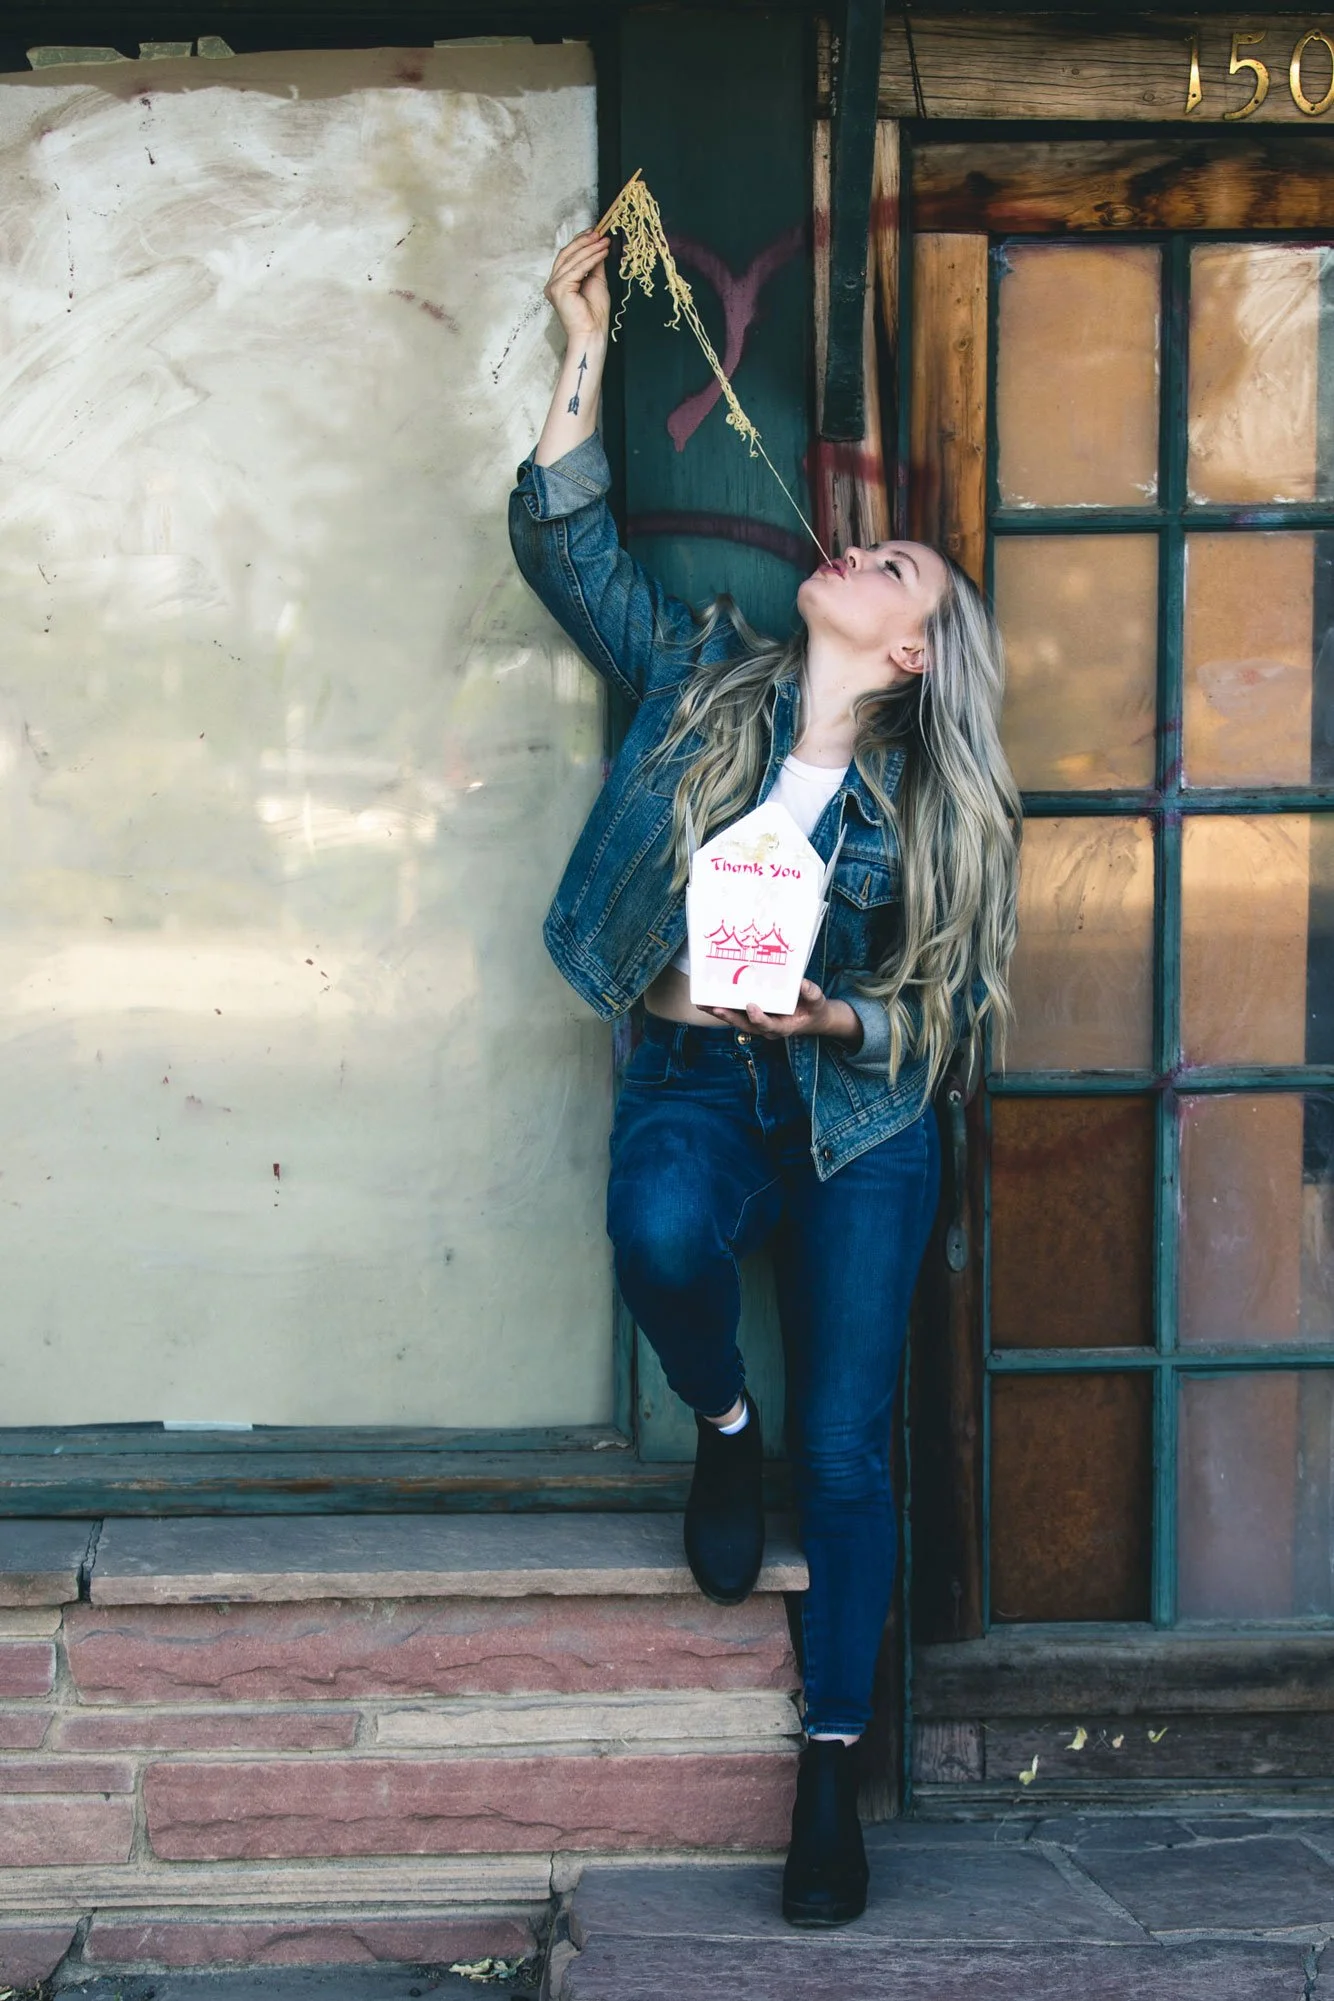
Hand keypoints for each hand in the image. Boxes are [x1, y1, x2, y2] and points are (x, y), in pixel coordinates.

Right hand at [544, 228, 611, 346]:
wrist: (592, 332)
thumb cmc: (594, 313)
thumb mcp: (596, 281)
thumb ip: (594, 265)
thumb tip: (599, 246)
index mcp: (559, 282)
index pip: (567, 256)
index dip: (580, 242)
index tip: (594, 232)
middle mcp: (553, 283)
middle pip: (567, 254)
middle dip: (584, 241)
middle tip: (599, 233)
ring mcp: (554, 286)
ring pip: (572, 260)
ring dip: (590, 248)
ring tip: (604, 241)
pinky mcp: (559, 289)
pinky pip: (576, 269)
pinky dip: (590, 259)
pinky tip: (602, 253)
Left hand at [704, 980, 862, 1047]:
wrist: (811, 1019)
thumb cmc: (813, 1009)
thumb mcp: (818, 1001)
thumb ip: (811, 993)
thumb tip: (802, 983)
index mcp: (783, 1026)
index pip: (768, 1024)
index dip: (759, 1017)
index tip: (751, 1006)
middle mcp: (766, 1028)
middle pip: (745, 1025)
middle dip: (729, 1017)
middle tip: (716, 1007)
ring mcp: (757, 1024)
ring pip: (736, 1021)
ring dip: (719, 1013)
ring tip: (703, 1004)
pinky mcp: (752, 1017)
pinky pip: (736, 1014)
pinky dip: (722, 1008)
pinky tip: (709, 1001)